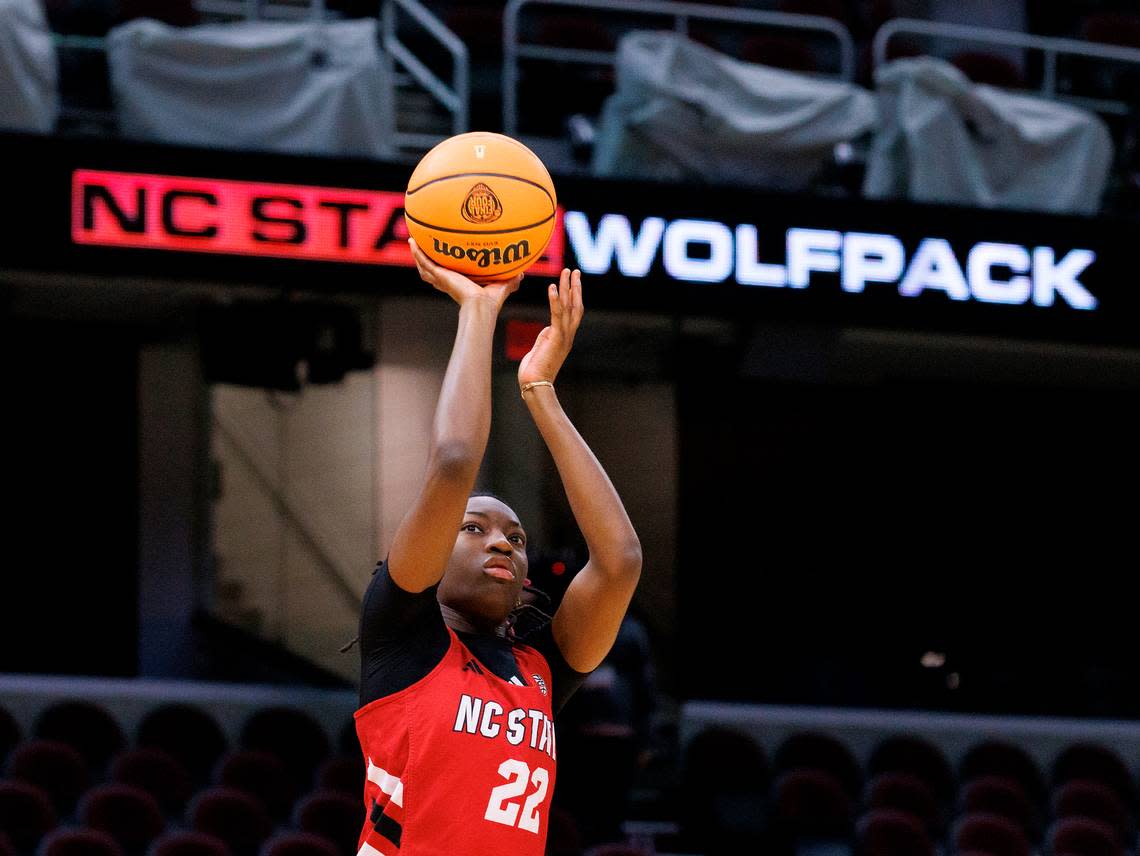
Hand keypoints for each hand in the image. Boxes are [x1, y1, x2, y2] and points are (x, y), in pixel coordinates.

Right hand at [408, 238, 521, 309]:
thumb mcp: (502, 285)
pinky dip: (418, 252)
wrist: (482, 306)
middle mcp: (449, 283)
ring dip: (418, 255)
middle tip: (423, 248)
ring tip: (414, 242)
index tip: (443, 260)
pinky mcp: (440, 276)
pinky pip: (425, 262)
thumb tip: (522, 274)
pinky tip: (413, 241)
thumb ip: (511, 280)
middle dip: (427, 262)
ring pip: (425, 267)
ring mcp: (442, 279)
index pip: (449, 277)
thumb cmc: (492, 302)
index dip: (445, 269)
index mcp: (460, 285)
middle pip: (432, 272)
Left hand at [518, 268, 582, 390]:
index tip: (572, 280)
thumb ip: (547, 337)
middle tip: (574, 270)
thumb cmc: (534, 370)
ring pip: (570, 307)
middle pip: (576, 305)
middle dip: (575, 286)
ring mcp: (564, 336)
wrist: (534, 384)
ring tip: (566, 272)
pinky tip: (552, 287)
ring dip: (568, 288)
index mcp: (565, 336)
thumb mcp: (542, 348)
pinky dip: (555, 300)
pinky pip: (557, 315)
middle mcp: (568, 335)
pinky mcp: (555, 338)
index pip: (573, 311)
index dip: (574, 295)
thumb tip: (547, 329)